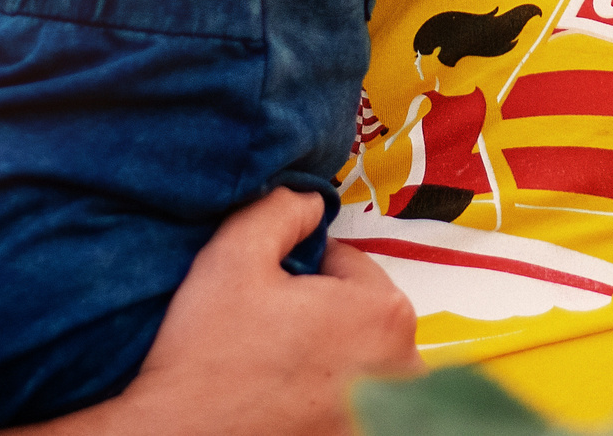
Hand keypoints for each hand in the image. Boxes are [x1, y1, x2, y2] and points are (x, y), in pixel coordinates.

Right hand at [121, 188, 419, 435]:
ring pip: (358, 356)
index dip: (301, 273)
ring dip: (328, 355)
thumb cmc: (209, 358)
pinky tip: (286, 398)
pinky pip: (353, 398)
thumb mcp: (234, 255)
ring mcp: (387, 412)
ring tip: (275, 369)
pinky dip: (328, 394)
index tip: (266, 300)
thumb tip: (311, 200)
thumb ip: (282, 209)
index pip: (348, 265)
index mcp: (384, 313)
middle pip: (359, 312)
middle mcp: (403, 367)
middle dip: (321, 313)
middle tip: (267, 334)